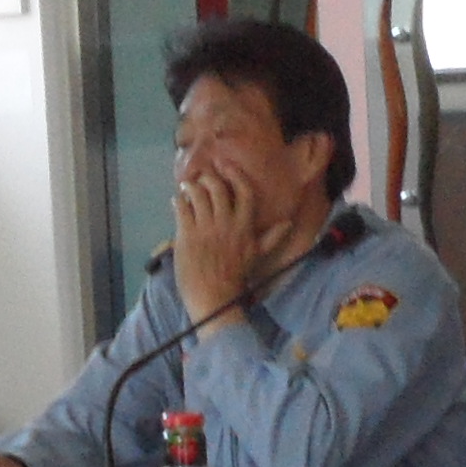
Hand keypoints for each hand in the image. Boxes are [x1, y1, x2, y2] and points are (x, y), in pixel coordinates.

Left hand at [170, 159, 265, 321]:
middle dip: (209, 177)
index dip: (235, 175)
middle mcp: (227, 224)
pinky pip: (181, 208)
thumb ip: (272, 238)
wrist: (213, 299)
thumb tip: (288, 223)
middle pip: (218, 188)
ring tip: (187, 185)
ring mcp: (206, 229)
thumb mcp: (257, 256)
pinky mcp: (187, 236)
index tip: (226, 166)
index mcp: (245, 227)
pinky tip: (177, 200)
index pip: (244, 192)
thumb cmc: (235, 278)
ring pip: (198, 194)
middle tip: (202, 174)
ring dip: (191, 186)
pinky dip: (178, 200)